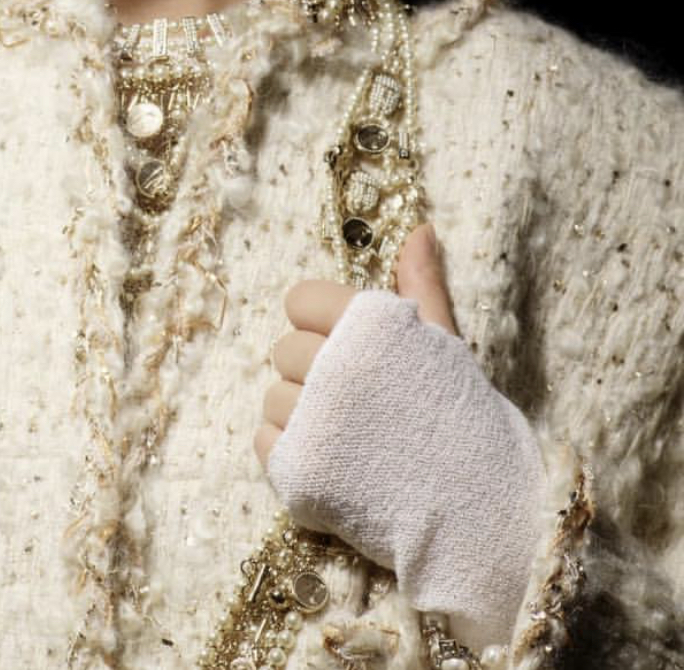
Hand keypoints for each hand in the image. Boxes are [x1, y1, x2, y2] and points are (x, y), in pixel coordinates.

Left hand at [254, 223, 455, 467]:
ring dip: (300, 413)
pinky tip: (330, 459)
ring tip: (349, 434)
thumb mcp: (442, 341)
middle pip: (283, 349)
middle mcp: (334, 366)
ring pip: (273, 397)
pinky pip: (264, 440)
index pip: (299, 298)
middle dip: (312, 370)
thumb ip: (420, 283)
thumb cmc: (457, 416)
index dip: (319, 320)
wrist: (472, 508)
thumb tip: (419, 229)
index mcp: (366, 327)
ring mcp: (313, 420)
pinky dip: (288, 450)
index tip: (347, 346)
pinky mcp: (298, 467)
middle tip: (356, 399)